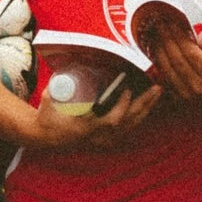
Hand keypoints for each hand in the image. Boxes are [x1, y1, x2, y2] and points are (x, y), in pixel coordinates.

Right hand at [26, 79, 162, 149]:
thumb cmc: (47, 116)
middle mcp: (97, 138)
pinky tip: (148, 104)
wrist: (44, 137)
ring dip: (145, 109)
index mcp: (84, 129)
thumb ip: (59, 81)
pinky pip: (127, 129)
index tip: (127, 88)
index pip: (109, 121)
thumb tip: (72, 59)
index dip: (122, 106)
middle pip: (127, 123)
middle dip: (143, 104)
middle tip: (156, 88)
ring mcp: (102, 141)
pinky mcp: (105, 141)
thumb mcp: (49, 98)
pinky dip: (139, 116)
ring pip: (130, 127)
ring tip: (156, 92)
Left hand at [146, 24, 201, 102]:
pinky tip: (155, 51)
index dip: (178, 36)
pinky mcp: (180, 99)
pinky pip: (165, 79)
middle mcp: (199, 87)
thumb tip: (200, 35)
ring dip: (158, 50)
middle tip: (158, 24)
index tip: (172, 22)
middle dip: (165, 40)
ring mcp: (188, 95)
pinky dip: (159, 64)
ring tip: (154, 35)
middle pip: (177, 59)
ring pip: (168, 70)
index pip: (190, 52)